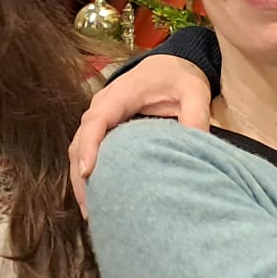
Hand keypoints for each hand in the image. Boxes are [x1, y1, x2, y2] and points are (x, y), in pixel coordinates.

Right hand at [68, 56, 212, 213]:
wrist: (170, 66)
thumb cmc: (179, 78)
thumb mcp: (194, 92)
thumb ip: (196, 116)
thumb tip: (198, 148)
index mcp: (121, 93)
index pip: (96, 120)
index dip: (90, 146)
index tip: (88, 173)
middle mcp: (102, 105)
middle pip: (80, 140)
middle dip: (80, 175)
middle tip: (90, 208)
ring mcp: (99, 117)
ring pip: (78, 148)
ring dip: (80, 179)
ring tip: (90, 212)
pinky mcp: (102, 128)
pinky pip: (86, 150)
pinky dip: (86, 174)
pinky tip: (96, 198)